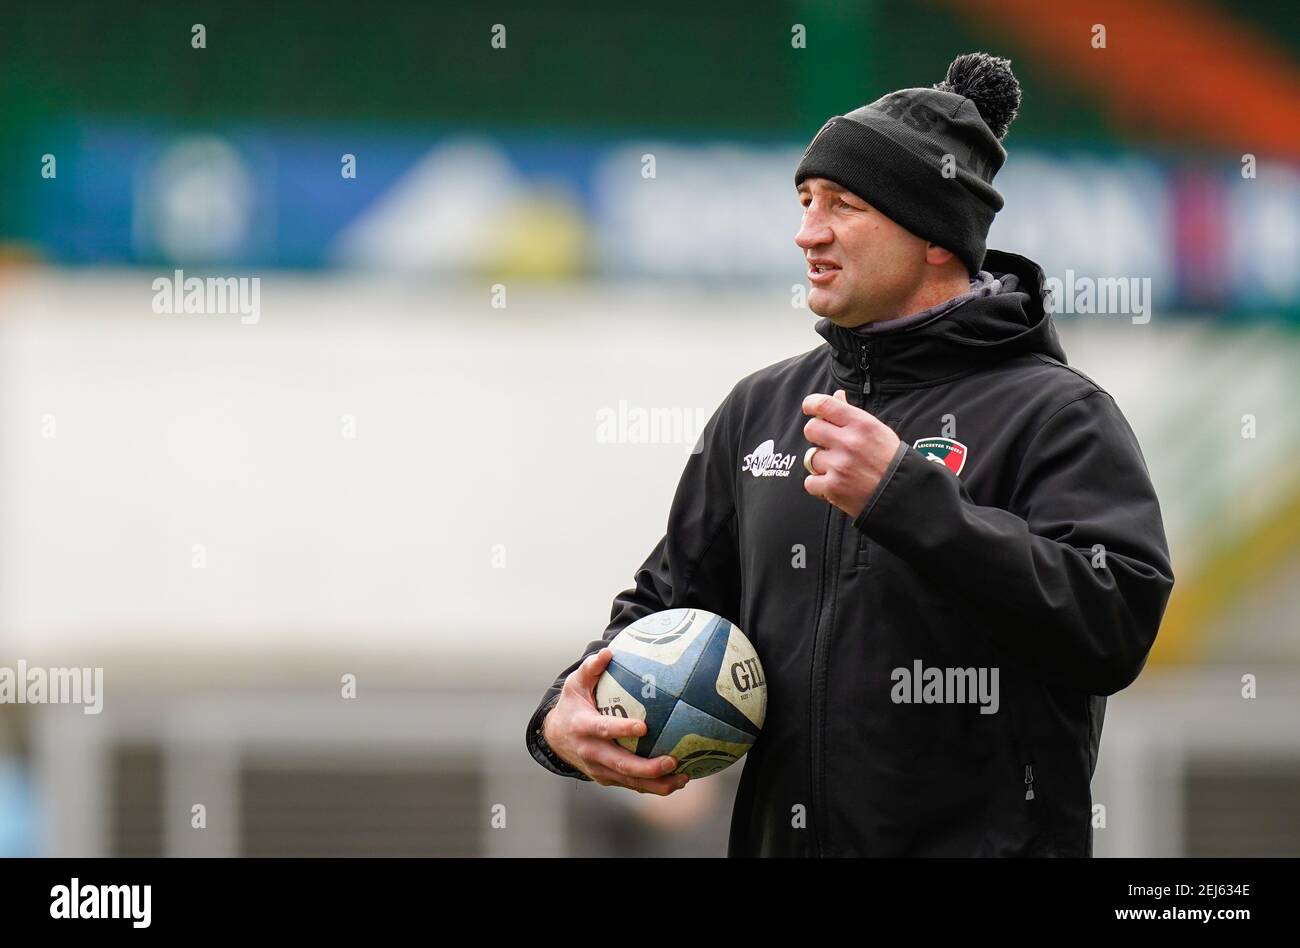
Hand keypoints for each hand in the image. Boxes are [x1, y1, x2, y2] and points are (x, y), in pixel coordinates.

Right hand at [542, 647, 689, 794]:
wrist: (555, 738)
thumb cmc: (572, 706)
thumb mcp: (575, 685)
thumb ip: (590, 669)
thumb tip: (608, 653)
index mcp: (583, 727)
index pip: (603, 730)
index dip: (621, 729)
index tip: (644, 727)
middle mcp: (591, 752)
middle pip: (620, 764)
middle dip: (646, 767)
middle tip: (672, 761)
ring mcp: (599, 769)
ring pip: (629, 780)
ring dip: (656, 783)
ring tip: (683, 777)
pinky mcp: (607, 779)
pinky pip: (632, 784)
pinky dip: (654, 786)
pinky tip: (677, 780)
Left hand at [801, 389, 901, 519]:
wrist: (902, 493)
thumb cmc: (890, 460)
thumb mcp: (877, 430)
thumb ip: (852, 413)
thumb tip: (836, 396)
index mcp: (861, 424)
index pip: (823, 404)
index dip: (810, 404)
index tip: (809, 408)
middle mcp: (849, 442)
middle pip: (811, 429)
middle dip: (817, 436)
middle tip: (829, 444)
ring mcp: (840, 465)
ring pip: (811, 457)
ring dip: (821, 463)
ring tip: (839, 468)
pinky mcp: (833, 487)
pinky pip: (810, 481)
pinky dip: (819, 485)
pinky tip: (835, 483)